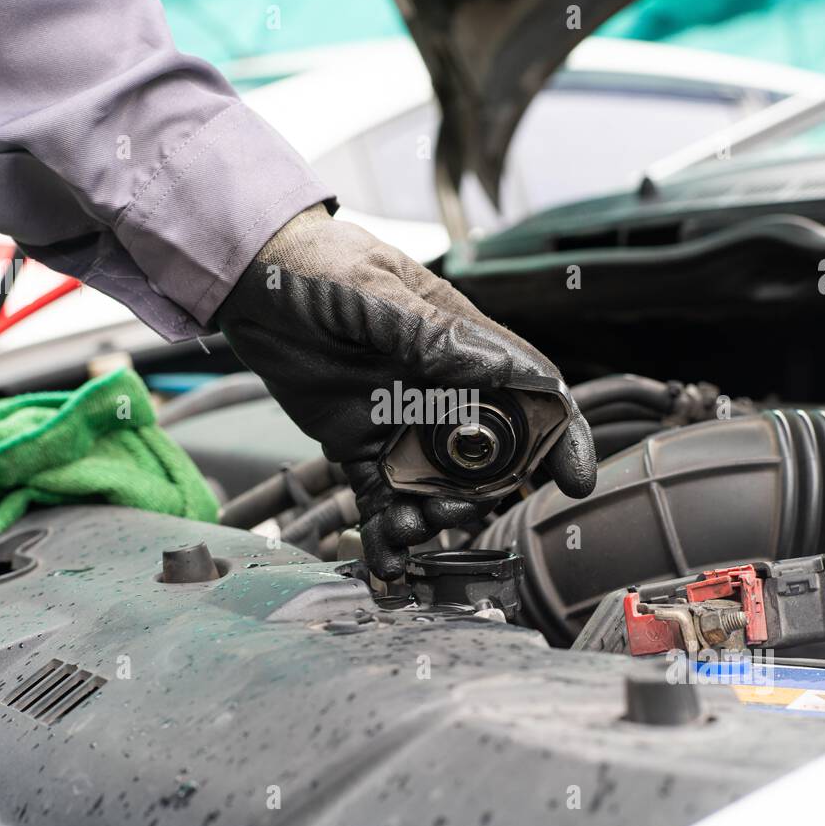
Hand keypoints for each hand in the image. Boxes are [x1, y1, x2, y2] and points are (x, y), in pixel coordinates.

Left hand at [215, 205, 595, 577]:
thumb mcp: (373, 291)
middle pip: (491, 458)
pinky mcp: (360, 445)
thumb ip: (429, 333)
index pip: (532, 393)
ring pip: (439, 486)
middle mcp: (441, 389)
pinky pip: (383, 498)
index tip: (573, 478)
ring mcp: (402, 421)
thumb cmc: (317, 265)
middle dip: (481, 495)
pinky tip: (386, 560)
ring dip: (433, 518)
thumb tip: (492, 369)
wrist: (251, 279)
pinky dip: (387, 532)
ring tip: (407, 528)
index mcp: (461, 343)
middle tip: (450, 509)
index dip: (562, 437)